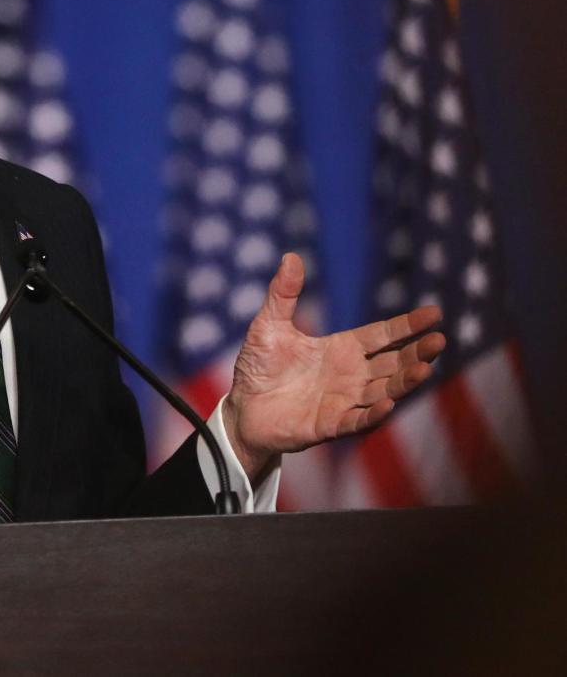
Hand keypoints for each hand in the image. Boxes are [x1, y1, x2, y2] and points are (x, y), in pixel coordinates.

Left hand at [224, 253, 443, 479]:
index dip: (407, 325)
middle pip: (393, 363)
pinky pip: (357, 420)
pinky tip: (388, 403)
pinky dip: (373, 413)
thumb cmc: (258, 366)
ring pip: (384, 390)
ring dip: (405, 382)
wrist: (241, 407)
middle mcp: (350, 374)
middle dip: (416, 353)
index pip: (382, 335)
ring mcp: (343, 400)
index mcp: (341, 348)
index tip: (434, 313)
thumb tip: (290, 256)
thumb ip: (283, 294)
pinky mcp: (329, 424)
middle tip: (439, 341)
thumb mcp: (269, 325)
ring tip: (425, 369)